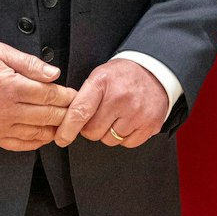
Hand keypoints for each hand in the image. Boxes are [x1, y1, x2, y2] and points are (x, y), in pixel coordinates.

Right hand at [0, 41, 76, 151]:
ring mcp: (1, 126)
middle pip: (48, 115)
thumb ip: (29, 63)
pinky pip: (20, 145)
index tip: (76, 95)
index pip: (50, 95)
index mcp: (13, 87)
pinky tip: (44, 135)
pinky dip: (36, 142)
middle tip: (77, 110)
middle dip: (66, 112)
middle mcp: (9, 110)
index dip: (67, 96)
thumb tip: (53, 73)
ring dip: (54, 129)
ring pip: (38, 133)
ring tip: (65, 123)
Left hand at [53, 59, 170, 148]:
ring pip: (110, 140)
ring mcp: (137, 113)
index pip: (80, 111)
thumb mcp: (99, 76)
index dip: (68, 128)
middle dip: (92, 128)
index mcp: (103, 83)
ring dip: (109, 133)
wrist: (154, 72)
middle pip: (93, 132)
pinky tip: (129, 121)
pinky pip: (127, 143)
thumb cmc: (122, 76)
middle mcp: (121, 98)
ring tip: (117, 116)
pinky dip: (125, 137)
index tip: (62, 138)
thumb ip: (83, 98)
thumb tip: (65, 123)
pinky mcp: (150, 124)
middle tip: (100, 116)